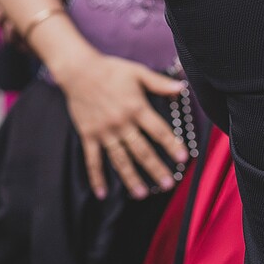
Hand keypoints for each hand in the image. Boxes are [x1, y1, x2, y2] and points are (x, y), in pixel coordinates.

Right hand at [54, 49, 189, 198]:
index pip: (158, 131)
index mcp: (136, 108)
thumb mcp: (138, 72)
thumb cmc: (112, 70)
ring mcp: (104, 132)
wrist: (79, 72)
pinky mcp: (88, 136)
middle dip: (155, 168)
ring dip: (131, 178)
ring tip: (142, 194)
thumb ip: (160, 83)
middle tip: (167, 184)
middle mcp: (121, 123)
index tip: (183, 158)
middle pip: (142, 150)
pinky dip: (97, 177)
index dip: (172, 145)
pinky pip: (93, 160)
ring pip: (120, 159)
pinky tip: (102, 193)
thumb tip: (182, 87)